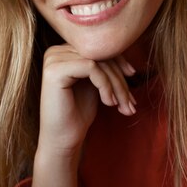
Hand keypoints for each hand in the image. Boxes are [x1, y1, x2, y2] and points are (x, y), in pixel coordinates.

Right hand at [26, 43, 136, 186]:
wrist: (62, 140)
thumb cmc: (78, 114)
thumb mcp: (95, 83)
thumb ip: (104, 64)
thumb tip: (128, 46)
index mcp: (63, 51)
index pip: (98, 47)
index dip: (119, 61)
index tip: (133, 76)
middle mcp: (55, 51)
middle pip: (99, 54)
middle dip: (120, 78)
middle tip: (131, 102)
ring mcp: (53, 59)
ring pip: (98, 61)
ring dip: (116, 84)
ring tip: (123, 106)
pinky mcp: (55, 70)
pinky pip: (91, 68)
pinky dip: (106, 85)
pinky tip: (109, 103)